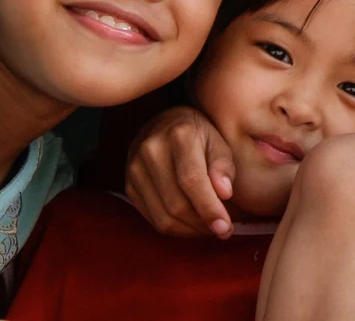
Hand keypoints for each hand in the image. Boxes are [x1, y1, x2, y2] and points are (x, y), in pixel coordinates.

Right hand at [125, 106, 235, 238]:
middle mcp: (151, 150)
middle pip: (176, 203)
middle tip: (223, 231)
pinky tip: (192, 225)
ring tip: (210, 229)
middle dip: (202, 224)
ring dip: (190, 230)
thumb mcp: (219, 140)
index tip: (225, 227)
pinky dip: (175, 228)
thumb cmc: (200, 133)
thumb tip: (224, 194)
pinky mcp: (129, 185)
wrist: (165, 123)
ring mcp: (135, 168)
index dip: (209, 208)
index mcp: (178, 135)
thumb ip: (223, 165)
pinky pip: (151, 218)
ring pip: (162, 216)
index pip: (192, 179)